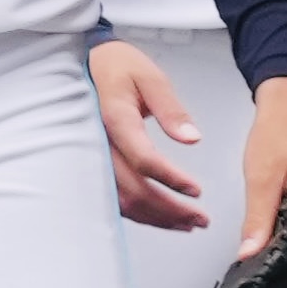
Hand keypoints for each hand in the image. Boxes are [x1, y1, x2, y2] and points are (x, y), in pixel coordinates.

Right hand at [91, 40, 209, 230]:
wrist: (85, 63)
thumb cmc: (117, 66)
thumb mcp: (150, 76)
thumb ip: (171, 108)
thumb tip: (192, 138)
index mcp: (115, 119)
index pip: (142, 158)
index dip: (171, 179)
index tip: (196, 190)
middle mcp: (99, 144)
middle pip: (133, 189)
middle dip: (169, 210)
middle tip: (200, 219)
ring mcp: (93, 158)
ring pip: (122, 200)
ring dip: (156, 217)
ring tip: (188, 224)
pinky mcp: (94, 165)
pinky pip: (114, 197)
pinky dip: (139, 212)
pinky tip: (161, 216)